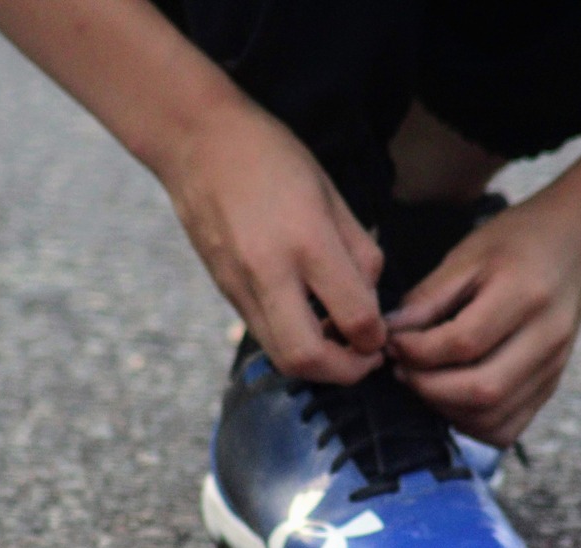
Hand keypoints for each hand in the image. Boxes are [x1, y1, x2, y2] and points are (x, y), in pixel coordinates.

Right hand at [164, 104, 386, 383]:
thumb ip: (359, 252)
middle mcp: (270, 272)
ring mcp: (241, 286)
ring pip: (281, 357)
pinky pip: (264, 335)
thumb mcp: (332, 193)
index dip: (377, 338)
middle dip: (345, 372)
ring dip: (317, 364)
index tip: (383, 333)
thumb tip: (371, 302)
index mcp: (308, 240)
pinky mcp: (225, 292)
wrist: (197, 142)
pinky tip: (308, 320)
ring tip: (337, 340)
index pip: (356, 318)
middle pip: (308, 359)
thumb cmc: (273, 157)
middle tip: (364, 356)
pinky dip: (292, 343)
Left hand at [385, 197, 580, 446]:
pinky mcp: (551, 386)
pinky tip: (450, 397)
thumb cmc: (516, 244)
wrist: (577, 246)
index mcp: (526, 294)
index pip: (463, 343)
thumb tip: (389, 334)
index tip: (392, 342)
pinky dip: (470, 424)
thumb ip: (427, 297)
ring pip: (493, 418)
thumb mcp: (467, 255)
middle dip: (427, 388)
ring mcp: (553, 367)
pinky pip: (507, 428)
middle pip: (482, 390)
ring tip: (422, 382)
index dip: (417, 351)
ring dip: (445, 409)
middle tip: (401, 369)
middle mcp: (547, 337)